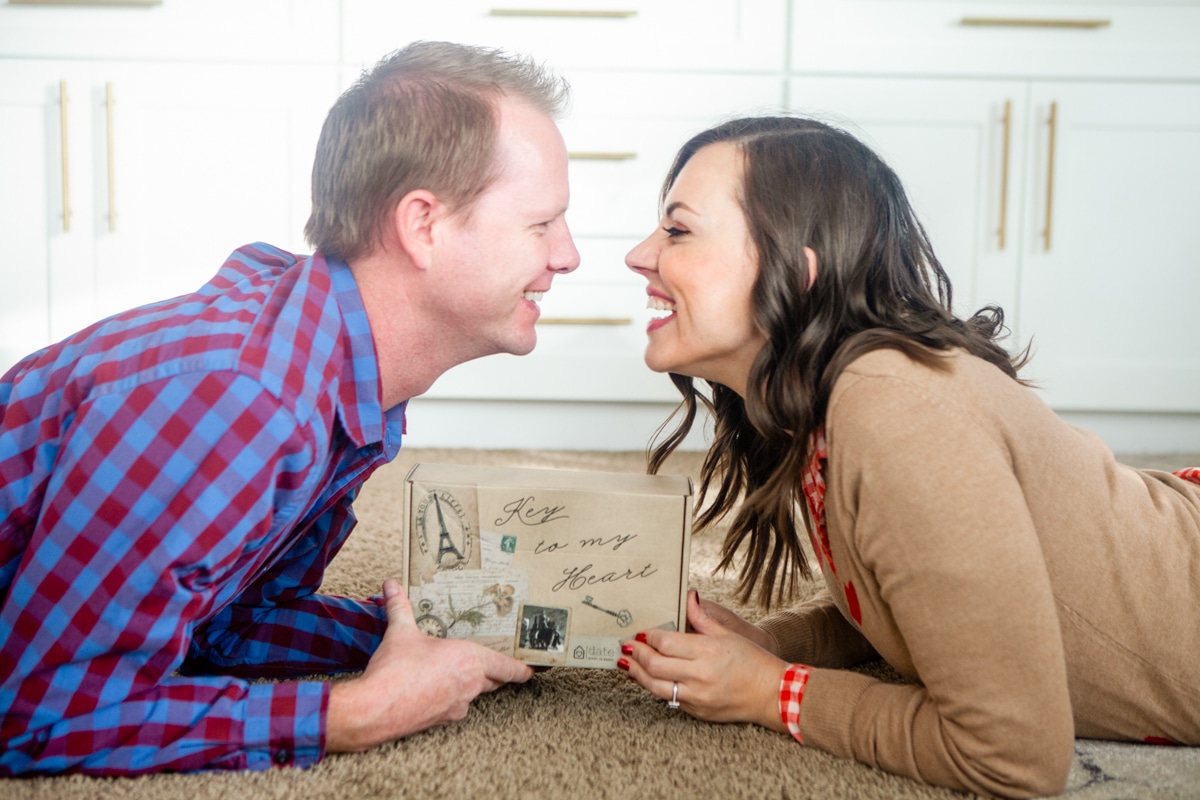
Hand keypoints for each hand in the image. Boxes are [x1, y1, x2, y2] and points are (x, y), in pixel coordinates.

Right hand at [326, 579, 533, 751]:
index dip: (521, 669)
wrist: (375, 709)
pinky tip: (434, 688)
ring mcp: (457, 705)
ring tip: (457, 672)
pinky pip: (454, 706)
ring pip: (474, 693)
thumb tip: (391, 585)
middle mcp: (470, 685)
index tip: (532, 670)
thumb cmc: (396, 671)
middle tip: (497, 665)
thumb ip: (399, 606)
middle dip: (495, 673)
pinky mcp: (442, 719)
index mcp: (470, 660)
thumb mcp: (400, 633)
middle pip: (493, 680)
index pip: (507, 667)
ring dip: (470, 683)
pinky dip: (450, 696)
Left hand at [620, 590, 788, 732]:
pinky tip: (646, 678)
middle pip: (655, 665)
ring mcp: (698, 697)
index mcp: (708, 651)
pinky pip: (669, 699)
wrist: (772, 694)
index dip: (648, 637)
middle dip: (635, 654)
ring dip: (636, 674)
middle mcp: (700, 675)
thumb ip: (702, 617)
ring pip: (655, 686)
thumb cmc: (752, 660)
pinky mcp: (697, 712)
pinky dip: (654, 687)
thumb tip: (689, 595)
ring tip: (625, 664)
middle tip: (624, 646)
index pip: (666, 643)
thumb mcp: (728, 633)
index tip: (639, 633)